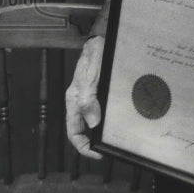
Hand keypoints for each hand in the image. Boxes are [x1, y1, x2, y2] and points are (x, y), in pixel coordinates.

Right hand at [65, 35, 104, 158]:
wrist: (102, 39)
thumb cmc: (95, 54)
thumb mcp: (91, 76)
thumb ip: (89, 98)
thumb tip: (93, 123)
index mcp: (74, 100)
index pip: (73, 132)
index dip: (83, 147)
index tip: (98, 153)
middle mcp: (79, 101)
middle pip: (82, 130)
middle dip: (93, 142)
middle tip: (110, 147)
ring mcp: (89, 97)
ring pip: (93, 122)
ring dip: (102, 131)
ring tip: (116, 136)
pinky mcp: (98, 92)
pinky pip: (101, 111)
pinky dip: (108, 119)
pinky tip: (120, 120)